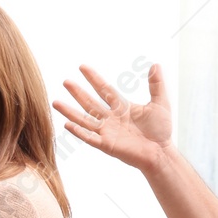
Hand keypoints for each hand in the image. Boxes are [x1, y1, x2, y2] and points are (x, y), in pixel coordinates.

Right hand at [53, 63, 171, 171]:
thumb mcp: (161, 103)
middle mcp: (111, 119)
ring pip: (84, 120)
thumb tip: (155, 65)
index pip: (104, 90)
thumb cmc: (161, 130)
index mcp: (122, 107)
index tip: (82, 67)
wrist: (161, 152)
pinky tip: (67, 124)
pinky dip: (79, 132)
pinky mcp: (107, 145)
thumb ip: (156, 85)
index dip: (94, 78)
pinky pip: (90, 138)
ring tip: (56, 102)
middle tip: (66, 81)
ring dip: (70, 112)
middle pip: (90, 103)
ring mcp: (107, 132)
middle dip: (78, 92)